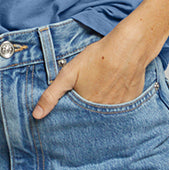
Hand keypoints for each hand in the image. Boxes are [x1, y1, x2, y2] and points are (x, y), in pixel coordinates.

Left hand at [32, 20, 160, 118]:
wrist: (128, 48)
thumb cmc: (97, 58)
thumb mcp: (68, 74)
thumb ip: (51, 95)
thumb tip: (36, 115)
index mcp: (87, 110)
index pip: (76, 122)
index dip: (71, 117)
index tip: (68, 113)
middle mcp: (104, 115)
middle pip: (91, 121)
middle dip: (86, 116)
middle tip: (87, 97)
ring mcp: (120, 111)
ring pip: (106, 117)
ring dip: (101, 112)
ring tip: (100, 94)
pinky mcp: (132, 104)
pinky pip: (121, 111)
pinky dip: (115, 105)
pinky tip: (113, 91)